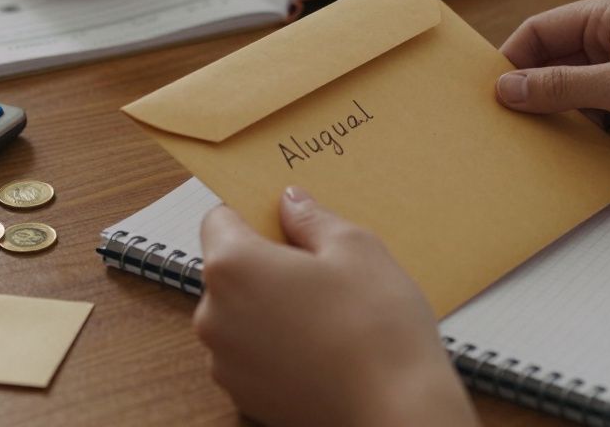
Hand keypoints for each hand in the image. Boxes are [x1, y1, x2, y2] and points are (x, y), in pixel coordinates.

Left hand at [195, 187, 477, 426]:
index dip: (254, 214)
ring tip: (328, 313)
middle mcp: (213, 315)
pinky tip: (322, 346)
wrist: (396, 411)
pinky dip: (277, 344)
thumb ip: (311, 218)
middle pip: (229, 269)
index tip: (287, 220)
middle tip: (322, 268)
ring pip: (241, 313)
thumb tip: (290, 203)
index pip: (220, 218)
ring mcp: (225, 362)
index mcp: (232, 266)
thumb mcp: (355, 246)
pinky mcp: (244, 396)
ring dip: (271, 305)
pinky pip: (252, 353)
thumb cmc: (377, 325)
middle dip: (267, 262)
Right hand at [495, 0, 609, 180]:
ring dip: (590, 127)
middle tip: (532, 130)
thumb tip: (505, 89)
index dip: (514, 62)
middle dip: (551, 102)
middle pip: (556, 70)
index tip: (493, 97)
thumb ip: (560, 87)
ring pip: (579, 105)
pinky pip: (605, 127)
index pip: (541, 32)